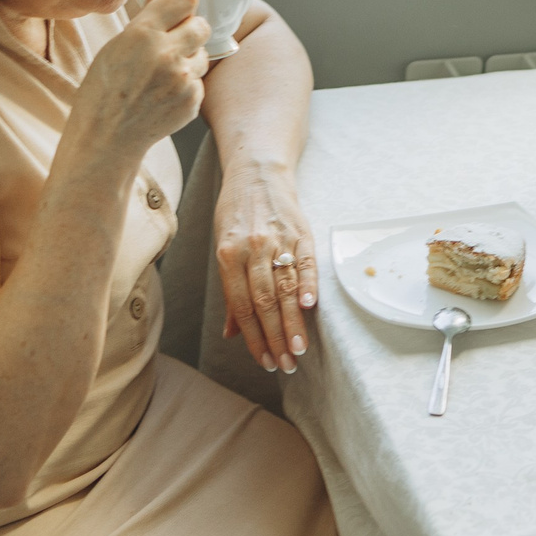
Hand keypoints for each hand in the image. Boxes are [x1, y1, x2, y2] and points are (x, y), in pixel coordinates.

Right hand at [75, 0, 208, 163]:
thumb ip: (147, 11)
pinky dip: (187, 83)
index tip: (176, 10)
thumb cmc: (104, 88)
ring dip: (189, 58)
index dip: (181, 3)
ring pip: (203, 54)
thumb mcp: (118, 43)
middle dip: (190, 30)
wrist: (106, 135)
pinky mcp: (193, 100)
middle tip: (171, 42)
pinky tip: (164, 92)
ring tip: (162, 72)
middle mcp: (166, 55)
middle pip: (201, 25)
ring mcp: (183, 80)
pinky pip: (200, 80)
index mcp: (142, 34)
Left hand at [216, 160, 316, 373]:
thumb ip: (231, 293)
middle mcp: (251, 248)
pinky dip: (309, 284)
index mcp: (228, 256)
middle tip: (287, 364)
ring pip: (285, 288)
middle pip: (265, 302)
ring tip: (300, 348)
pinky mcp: (301, 231)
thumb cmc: (237, 214)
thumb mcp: (223, 249)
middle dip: (276, 338)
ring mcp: (278, 239)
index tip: (266, 361)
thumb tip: (232, 333)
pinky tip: (311, 306)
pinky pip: (306, 262)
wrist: (257, 171)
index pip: (243, 307)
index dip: (255, 338)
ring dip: (293, 322)